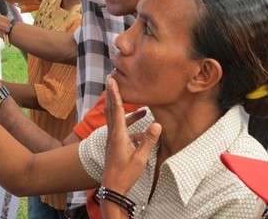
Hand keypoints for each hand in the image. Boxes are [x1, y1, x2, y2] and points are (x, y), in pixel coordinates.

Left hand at [102, 75, 161, 194]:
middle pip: (111, 109)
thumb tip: (157, 124)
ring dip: (124, 108)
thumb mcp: (140, 158)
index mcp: (118, 135)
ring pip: (116, 118)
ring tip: (138, 105)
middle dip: (111, 93)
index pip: (116, 109)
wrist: (112, 187)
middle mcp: (113, 134)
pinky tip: (142, 126)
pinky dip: (130, 123)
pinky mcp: (115, 144)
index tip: (111, 80)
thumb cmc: (125, 174)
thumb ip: (148, 140)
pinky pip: (122, 129)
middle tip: (111, 79)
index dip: (114, 93)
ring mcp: (113, 139)